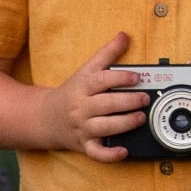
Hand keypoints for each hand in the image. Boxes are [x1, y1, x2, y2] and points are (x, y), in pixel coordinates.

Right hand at [43, 31, 150, 161]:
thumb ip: (107, 53)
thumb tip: (124, 35)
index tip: (136, 77)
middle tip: (144, 99)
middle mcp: (82, 107)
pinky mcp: (84, 145)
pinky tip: (124, 151)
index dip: (120, 78)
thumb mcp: (87, 70)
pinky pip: (96, 153)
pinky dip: (110, 155)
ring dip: (125, 124)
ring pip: (104, 127)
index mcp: (84, 86)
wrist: (46, 117)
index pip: (101, 81)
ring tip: (141, 118)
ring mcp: (83, 127)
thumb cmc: (72, 91)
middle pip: (106, 104)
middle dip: (128, 102)